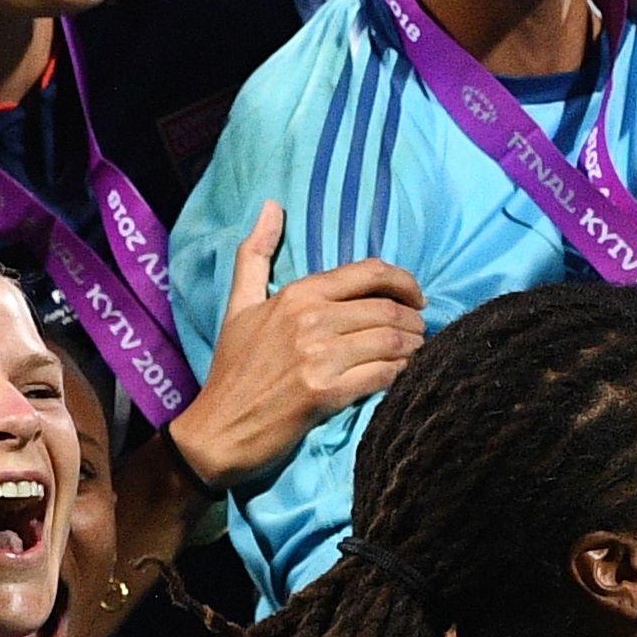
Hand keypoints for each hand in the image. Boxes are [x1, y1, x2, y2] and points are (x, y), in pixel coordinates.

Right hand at [171, 204, 429, 498]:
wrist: (216, 432)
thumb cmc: (232, 369)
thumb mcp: (239, 305)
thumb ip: (255, 254)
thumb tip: (272, 205)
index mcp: (298, 294)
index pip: (371, 272)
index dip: (405, 282)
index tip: (417, 298)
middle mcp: (311, 319)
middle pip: (389, 308)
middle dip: (415, 320)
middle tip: (421, 331)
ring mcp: (319, 356)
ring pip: (393, 341)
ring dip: (415, 347)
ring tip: (417, 353)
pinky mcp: (325, 393)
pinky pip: (385, 375)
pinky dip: (403, 374)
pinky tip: (403, 377)